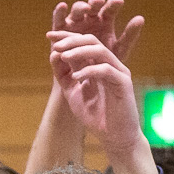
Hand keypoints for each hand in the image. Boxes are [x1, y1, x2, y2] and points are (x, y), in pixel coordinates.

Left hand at [48, 31, 155, 173]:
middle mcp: (109, 64)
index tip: (49, 36)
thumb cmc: (95, 116)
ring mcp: (118, 72)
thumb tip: (53, 53)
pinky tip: (76, 76)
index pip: (82, 43)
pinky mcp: (124, 83)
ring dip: (80, 51)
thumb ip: (63, 75)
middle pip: (91, 41)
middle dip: (72, 40)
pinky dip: (90, 70)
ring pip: (100, 51)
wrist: (113, 138)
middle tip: (56, 44)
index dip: (66, 37)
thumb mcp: (72, 93)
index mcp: (97, 64)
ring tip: (64, 56)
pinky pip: (106, 70)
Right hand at [51, 0, 143, 65]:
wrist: (84, 79)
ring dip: (80, 7)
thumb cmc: (103, 63)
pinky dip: (59, 12)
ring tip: (85, 8)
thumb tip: (141, 18)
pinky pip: (58, 20)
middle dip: (95, 3)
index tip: (119, 1)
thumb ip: (129, 36)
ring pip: (77, 11)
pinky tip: (63, 6)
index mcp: (104, 21)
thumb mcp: (119, 51)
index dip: (113, 4)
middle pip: (92, 7)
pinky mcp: (60, 30)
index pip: (109, 9)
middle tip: (99, 2)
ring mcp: (75, 23)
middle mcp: (89, 19)